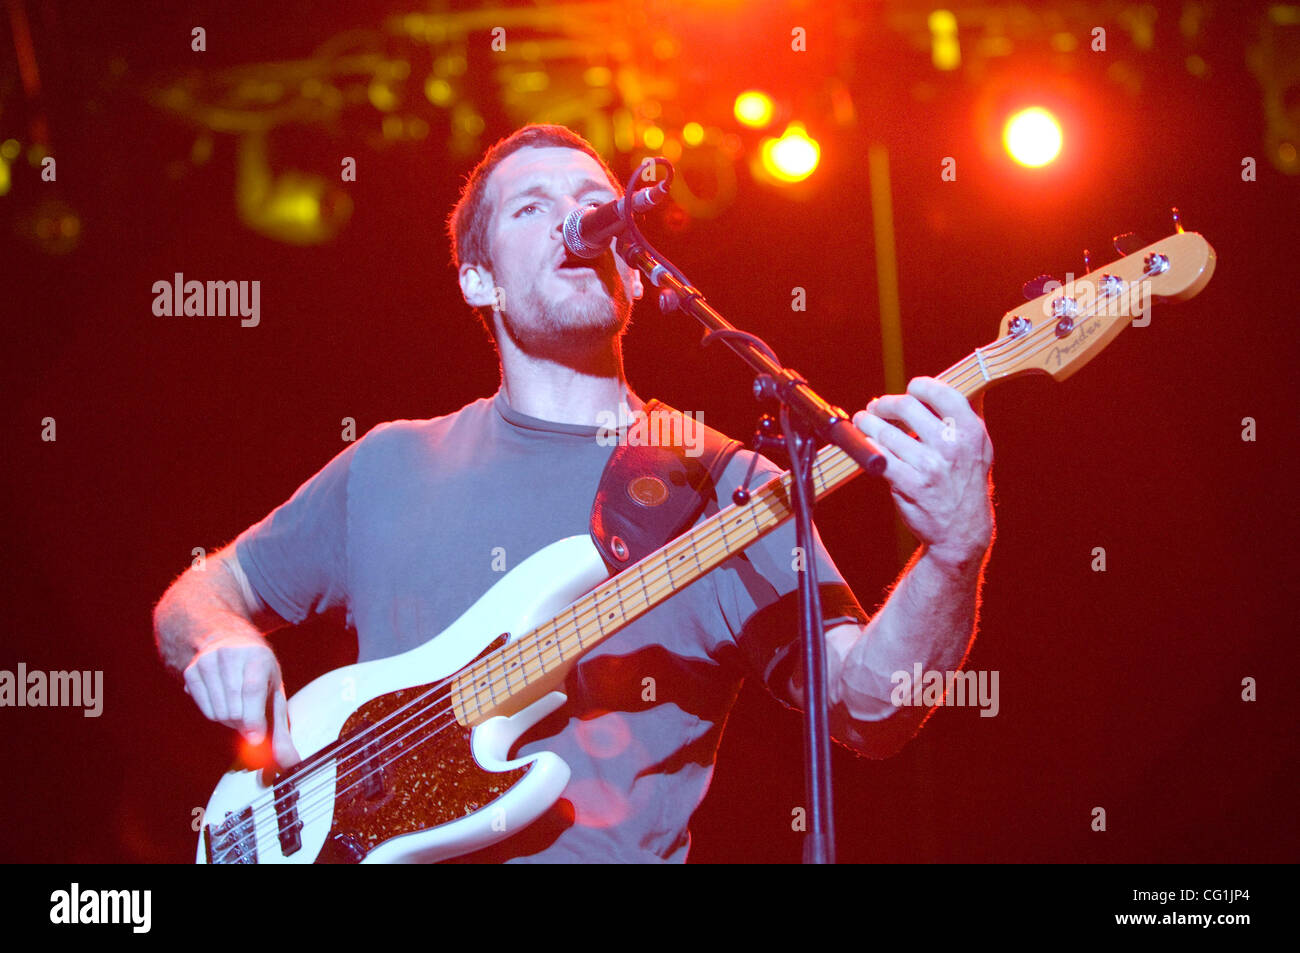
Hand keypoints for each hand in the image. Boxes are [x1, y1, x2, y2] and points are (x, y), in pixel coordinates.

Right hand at [183, 632, 300, 769]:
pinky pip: (204, 709)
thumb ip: (281, 731)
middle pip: (234, 708)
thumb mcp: (275, 695)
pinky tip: (223, 700)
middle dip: (244, 722)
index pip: (252, 691)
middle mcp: (231, 654)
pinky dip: (215, 714)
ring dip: (230, 720)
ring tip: (239, 705)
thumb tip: (290, 762)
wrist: (230, 643)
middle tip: (251, 715)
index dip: (253, 718)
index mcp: (258, 657)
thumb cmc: (258, 674)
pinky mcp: (191, 670)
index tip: (254, 738)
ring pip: (218, 712)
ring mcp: (208, 661)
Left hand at [852, 377, 993, 567]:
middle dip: (885, 404)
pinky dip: (868, 446)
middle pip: (907, 407)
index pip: (941, 392)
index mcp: (971, 431)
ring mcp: (929, 466)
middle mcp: (951, 446)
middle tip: (876, 406)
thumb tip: (949, 384)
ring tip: (863, 420)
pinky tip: (865, 442)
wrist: (961, 530)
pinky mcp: (908, 484)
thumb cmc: (966, 482)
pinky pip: (879, 457)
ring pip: (886, 432)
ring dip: (868, 422)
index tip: (909, 390)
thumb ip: (965, 416)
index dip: (919, 386)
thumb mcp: (979, 447)